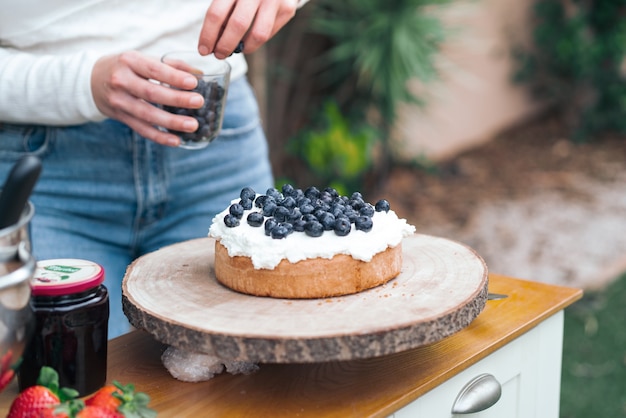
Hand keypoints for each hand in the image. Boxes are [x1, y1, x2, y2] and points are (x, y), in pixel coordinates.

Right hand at [91, 51, 205, 146]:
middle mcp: (121, 81)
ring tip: (193, 125)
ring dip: (172, 122)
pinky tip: (176, 140)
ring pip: (147, 114)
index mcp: (129, 61)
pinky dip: (159, 136)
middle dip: (177, 99)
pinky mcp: (120, 117)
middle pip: (151, 93)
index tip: (193, 83)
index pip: (154, 70)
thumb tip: (199, 74)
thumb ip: (170, 65)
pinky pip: (142, 129)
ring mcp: (119, 101)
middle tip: (199, 102)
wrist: (92, 80)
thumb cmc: (126, 67)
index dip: (174, 77)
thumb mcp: (142, 58)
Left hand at [198, 0, 297, 58]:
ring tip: (236, 50)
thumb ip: (222, 12)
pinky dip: (257, 41)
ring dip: (243, 48)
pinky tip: (250, 38)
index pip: (216, 13)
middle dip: (225, 45)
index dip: (208, 35)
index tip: (204, 50)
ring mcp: (273, 0)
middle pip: (237, 25)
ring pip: (257, 35)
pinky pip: (269, 34)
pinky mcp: (287, 9)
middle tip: (219, 55)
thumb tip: (212, 41)